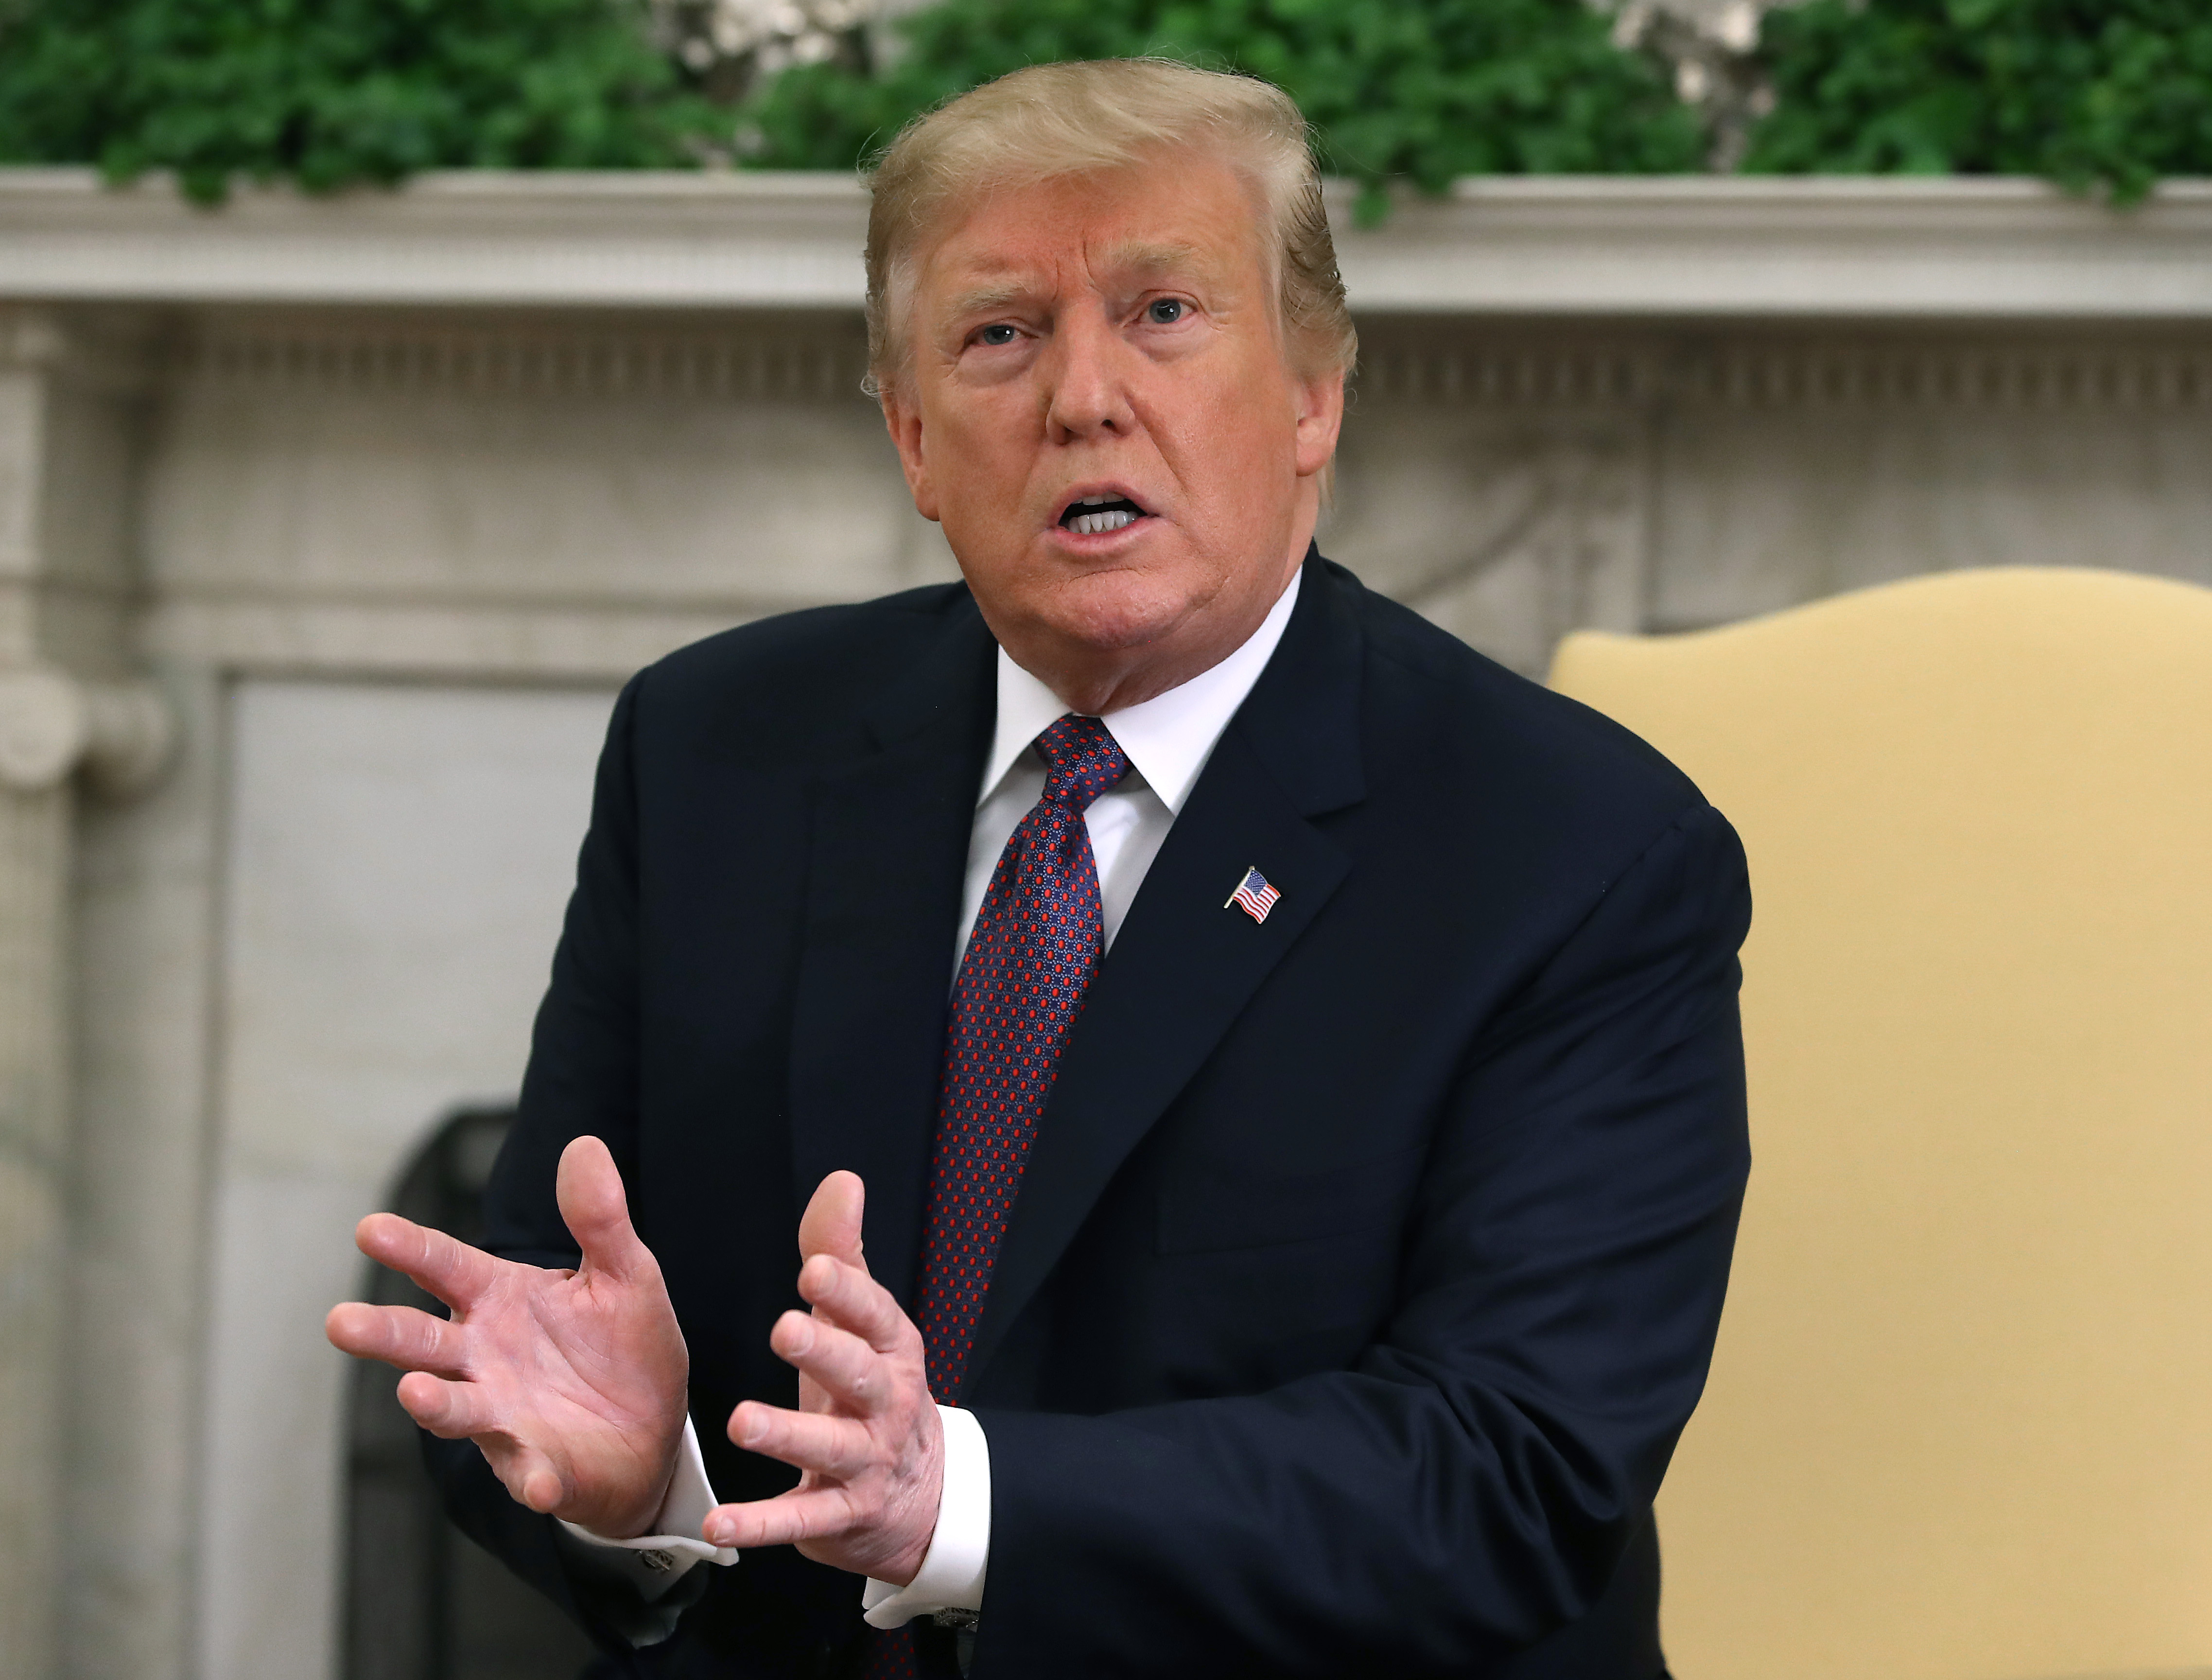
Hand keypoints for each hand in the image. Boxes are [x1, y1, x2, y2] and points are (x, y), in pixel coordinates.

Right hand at [324, 1135, 688, 1538]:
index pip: (444, 1265)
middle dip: (383, 1332)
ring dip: (434, 1403)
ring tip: (415, 1393)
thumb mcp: (625, 1273)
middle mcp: (484, 1357)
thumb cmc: (622, 1345)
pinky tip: (537, 1481)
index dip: (409, 1247)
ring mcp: (502, 1414)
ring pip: (456, 1408)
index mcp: (500, 1299)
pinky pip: (527, 1472)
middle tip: (341, 1320)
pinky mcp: (536, 1465)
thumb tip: (584, 1145)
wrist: (651, 1428)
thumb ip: (599, 1218)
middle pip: (423, 1341)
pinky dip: (529, 1477)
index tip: (370, 1228)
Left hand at [703, 1172, 943, 1585]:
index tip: (814, 1269)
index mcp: (891, 1348)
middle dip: (824, 1352)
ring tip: (741, 1422)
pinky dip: (763, 1523)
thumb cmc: (873, 1388)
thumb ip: (842, 1253)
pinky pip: (801, 1519)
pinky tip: (720, 1521)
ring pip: (830, 1446)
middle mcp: (886, 1402)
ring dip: (787, 1434)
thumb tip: (842, 1180)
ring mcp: (868, 1460)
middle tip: (783, 1328)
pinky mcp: (843, 1514)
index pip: (875, 1314)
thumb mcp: (863, 1323)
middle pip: (859, 1374)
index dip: (848, 1292)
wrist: (919, 1495)